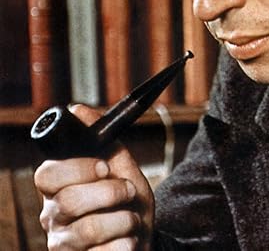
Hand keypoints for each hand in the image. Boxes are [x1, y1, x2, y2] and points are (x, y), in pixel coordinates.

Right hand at [34, 104, 154, 249]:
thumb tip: (78, 109)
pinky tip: (128, 241)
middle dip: (109, 193)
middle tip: (128, 192)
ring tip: (132, 219)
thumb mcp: (122, 167)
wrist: (143, 237)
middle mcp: (53, 215)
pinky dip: (124, 245)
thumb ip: (103, 140)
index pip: (47, 174)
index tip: (104, 167)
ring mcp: (62, 244)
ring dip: (122, 220)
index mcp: (59, 186)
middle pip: (68, 201)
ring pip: (86, 230)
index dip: (77, 169)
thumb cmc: (128, 201)